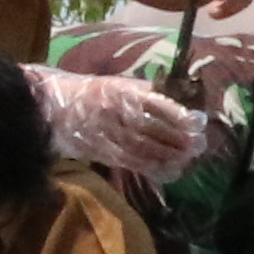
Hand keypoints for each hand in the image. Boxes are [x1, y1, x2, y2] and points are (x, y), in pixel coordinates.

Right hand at [34, 66, 207, 184]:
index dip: (178, 114)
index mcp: (122, 92)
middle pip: (152, 128)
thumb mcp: (118, 84)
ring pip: (142, 147)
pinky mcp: (101, 151)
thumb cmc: (92, 93)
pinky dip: (150, 167)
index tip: (198, 122)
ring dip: (167, 155)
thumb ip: (145, 92)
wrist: (54, 108)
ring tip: (187, 159)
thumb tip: (177, 102)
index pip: (155, 103)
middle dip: (178, 138)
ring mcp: (107, 133)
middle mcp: (116, 112)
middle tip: (199, 145)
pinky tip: (166, 170)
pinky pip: (129, 161)